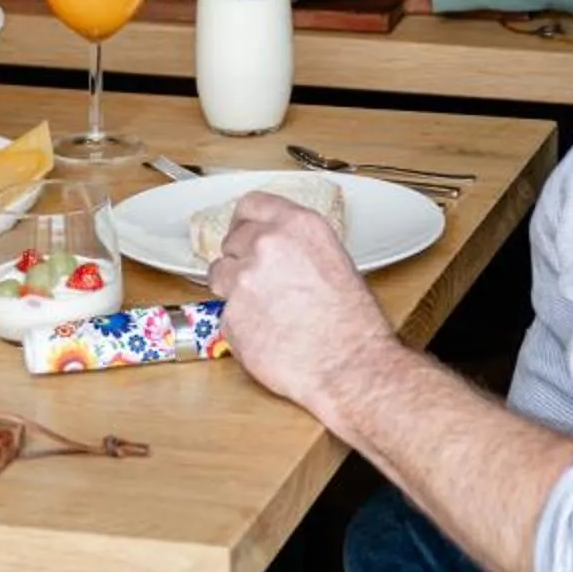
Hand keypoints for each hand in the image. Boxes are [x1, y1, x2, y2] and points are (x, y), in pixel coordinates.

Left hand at [211, 194, 394, 418]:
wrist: (349, 367)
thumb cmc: (353, 324)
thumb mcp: (334, 261)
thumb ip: (297, 246)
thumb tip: (277, 249)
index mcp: (297, 226)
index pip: (252, 204)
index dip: (246, 222)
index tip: (244, 231)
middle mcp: (266, 245)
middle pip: (231, 240)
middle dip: (241, 259)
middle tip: (263, 283)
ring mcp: (243, 280)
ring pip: (219, 275)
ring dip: (234, 289)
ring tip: (266, 311)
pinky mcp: (230, 315)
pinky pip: (224, 313)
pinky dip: (240, 323)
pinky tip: (267, 334)